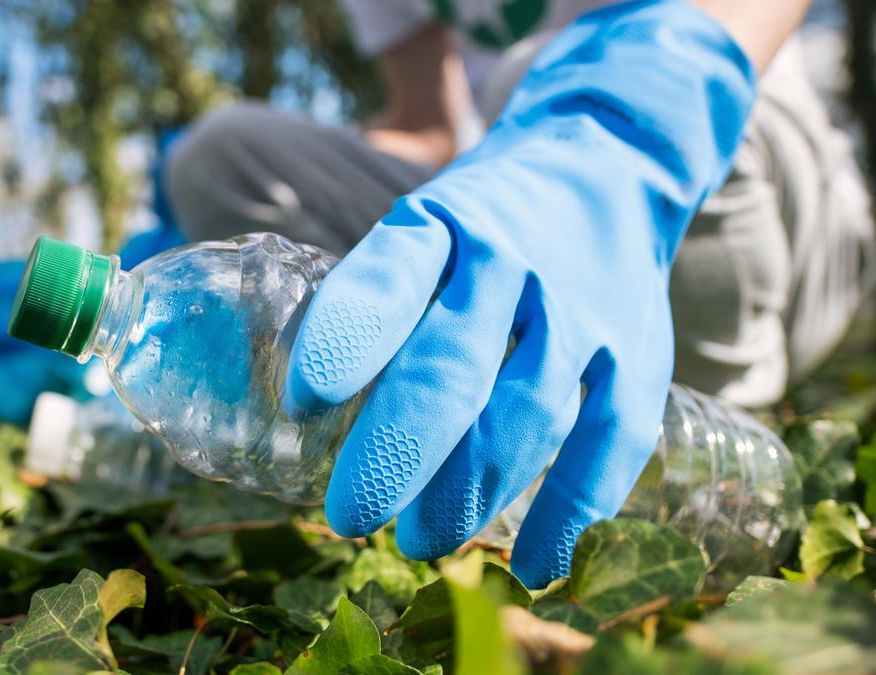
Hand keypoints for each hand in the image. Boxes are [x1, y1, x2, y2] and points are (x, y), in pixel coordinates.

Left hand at [286, 0, 756, 587]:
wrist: (607, 164)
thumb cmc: (481, 224)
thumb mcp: (421, 227)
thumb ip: (375, 305)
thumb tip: (302, 416)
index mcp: (442, 224)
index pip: (390, 275)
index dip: (345, 339)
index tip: (301, 402)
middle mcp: (513, 262)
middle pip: (453, 366)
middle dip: (396, 451)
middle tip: (348, 515)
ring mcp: (581, 309)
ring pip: (526, 412)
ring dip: (469, 491)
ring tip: (418, 541)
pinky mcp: (637, 353)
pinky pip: (610, 440)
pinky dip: (570, 510)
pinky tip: (530, 566)